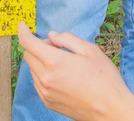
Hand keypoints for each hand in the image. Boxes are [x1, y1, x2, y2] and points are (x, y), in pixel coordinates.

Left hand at [16, 21, 133, 120]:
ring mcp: (45, 92)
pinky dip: (43, 74)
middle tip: (57, 47)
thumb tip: (52, 36)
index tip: (23, 25)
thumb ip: (67, 39)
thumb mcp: (90, 50)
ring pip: (32, 69)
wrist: (110, 109)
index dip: (23, 31)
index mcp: (55, 62)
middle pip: (28, 55)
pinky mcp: (48, 102)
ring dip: (41, 61)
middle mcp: (46, 78)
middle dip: (38, 46)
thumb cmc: (104, 78)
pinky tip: (61, 76)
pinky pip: (38, 83)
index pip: (28, 43)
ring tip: (63, 63)